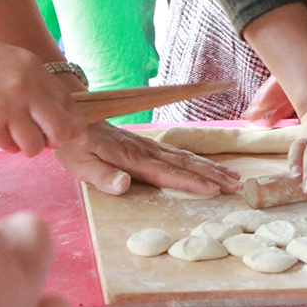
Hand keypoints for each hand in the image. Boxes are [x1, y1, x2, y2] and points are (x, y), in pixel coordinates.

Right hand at [0, 30, 85, 156]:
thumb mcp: (7, 58)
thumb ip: (29, 80)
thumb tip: (47, 108)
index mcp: (33, 68)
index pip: (67, 101)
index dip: (70, 119)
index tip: (68, 129)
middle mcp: (26, 89)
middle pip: (61, 128)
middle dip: (57, 139)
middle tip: (47, 140)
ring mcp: (7, 109)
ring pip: (36, 145)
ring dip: (28, 146)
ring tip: (15, 136)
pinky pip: (9, 147)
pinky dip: (5, 144)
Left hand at [55, 122, 240, 196]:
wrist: (69, 115)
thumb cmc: (73, 145)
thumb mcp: (80, 165)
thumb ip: (103, 177)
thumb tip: (124, 185)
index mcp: (131, 158)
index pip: (166, 173)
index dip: (190, 182)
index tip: (214, 191)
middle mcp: (145, 150)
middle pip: (184, 163)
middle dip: (212, 175)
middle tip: (237, 186)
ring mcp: (148, 146)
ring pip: (185, 156)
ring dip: (211, 167)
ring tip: (234, 177)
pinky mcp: (146, 145)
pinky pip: (177, 153)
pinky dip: (198, 160)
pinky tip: (209, 166)